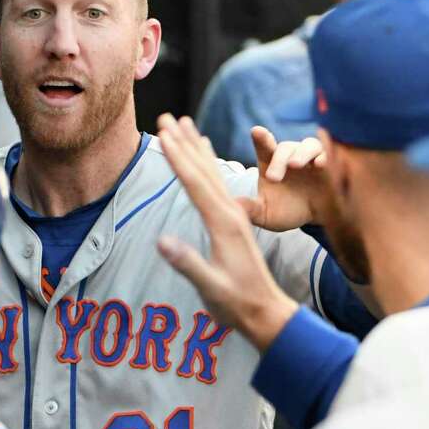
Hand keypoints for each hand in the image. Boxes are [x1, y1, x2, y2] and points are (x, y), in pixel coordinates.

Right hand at [155, 114, 297, 349]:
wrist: (266, 312)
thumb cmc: (236, 303)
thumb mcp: (212, 287)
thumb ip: (189, 264)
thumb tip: (162, 240)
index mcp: (224, 224)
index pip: (197, 183)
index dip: (179, 157)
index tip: (164, 134)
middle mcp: (230, 213)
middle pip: (204, 169)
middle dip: (184, 141)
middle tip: (167, 116)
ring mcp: (233, 216)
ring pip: (212, 172)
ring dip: (195, 146)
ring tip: (183, 123)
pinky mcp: (233, 221)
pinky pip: (219, 184)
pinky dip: (208, 164)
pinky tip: (205, 152)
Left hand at [236, 126, 330, 232]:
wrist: (312, 218)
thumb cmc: (286, 210)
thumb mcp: (266, 214)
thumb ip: (251, 210)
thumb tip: (234, 207)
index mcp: (270, 164)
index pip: (264, 146)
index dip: (261, 138)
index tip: (257, 131)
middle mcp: (290, 157)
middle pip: (284, 149)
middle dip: (278, 161)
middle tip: (273, 178)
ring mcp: (310, 159)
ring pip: (308, 145)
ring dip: (302, 153)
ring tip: (295, 165)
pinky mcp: (328, 166)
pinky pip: (328, 154)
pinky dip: (325, 156)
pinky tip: (320, 165)